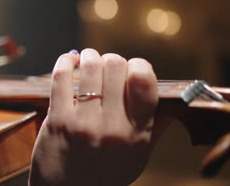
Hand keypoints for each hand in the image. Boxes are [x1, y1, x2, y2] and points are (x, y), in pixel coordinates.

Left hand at [29, 49, 158, 185]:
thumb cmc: (104, 177)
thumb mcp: (137, 159)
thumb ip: (154, 129)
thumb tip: (172, 103)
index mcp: (136, 133)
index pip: (144, 80)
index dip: (139, 66)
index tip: (131, 69)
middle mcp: (112, 126)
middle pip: (116, 66)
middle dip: (113, 60)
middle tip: (107, 65)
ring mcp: (83, 123)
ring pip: (90, 67)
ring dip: (89, 57)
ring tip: (88, 60)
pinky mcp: (57, 121)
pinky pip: (61, 78)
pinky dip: (65, 62)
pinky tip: (70, 62)